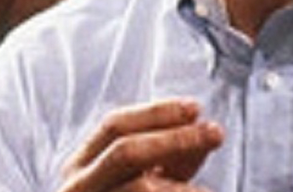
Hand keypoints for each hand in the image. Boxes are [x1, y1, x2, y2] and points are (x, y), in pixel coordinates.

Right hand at [59, 99, 223, 191]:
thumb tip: (209, 133)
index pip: (115, 125)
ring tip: (206, 191)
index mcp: (83, 164)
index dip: (157, 112)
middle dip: (174, 138)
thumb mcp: (147, 178)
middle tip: (215, 133)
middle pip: (125, 150)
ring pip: (139, 188)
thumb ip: (173, 156)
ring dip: (180, 185)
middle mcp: (78, 187)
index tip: (195, 108)